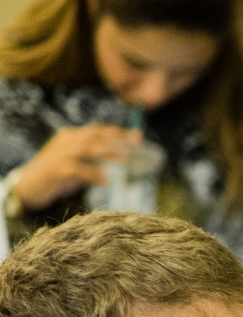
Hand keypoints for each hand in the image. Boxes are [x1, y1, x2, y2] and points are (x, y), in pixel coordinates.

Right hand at [13, 125, 139, 209]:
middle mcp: (66, 142)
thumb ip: (96, 158)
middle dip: (115, 138)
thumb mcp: (79, 163)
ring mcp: (59, 155)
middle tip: (135, 143)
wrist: (29, 186)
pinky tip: (105, 180)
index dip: (117, 132)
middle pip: (93, 135)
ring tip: (124, 158)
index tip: (138, 136)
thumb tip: (122, 154)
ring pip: (84, 148)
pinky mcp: (55, 170)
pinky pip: (76, 169)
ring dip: (105, 152)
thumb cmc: (57, 175)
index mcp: (71, 137)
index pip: (97, 130)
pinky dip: (92, 173)